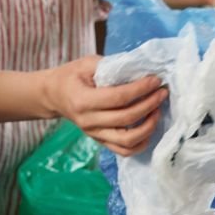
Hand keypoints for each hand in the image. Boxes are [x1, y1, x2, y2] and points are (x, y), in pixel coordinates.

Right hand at [37, 57, 165, 156]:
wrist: (53, 95)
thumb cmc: (70, 76)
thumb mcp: (86, 63)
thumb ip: (111, 65)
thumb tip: (140, 68)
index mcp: (82, 100)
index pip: (118, 97)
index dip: (140, 89)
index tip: (155, 80)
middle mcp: (88, 121)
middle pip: (126, 118)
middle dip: (149, 104)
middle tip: (161, 92)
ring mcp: (94, 134)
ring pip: (127, 140)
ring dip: (148, 127)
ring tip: (156, 111)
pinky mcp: (100, 141)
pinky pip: (123, 150)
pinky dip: (140, 143)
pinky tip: (149, 128)